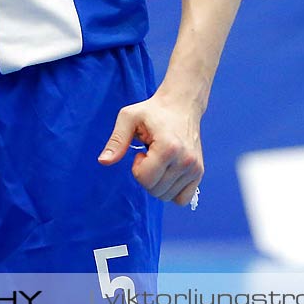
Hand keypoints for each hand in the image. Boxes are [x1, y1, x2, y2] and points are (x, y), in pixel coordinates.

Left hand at [97, 91, 203, 206]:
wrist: (181, 105)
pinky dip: (172, 191)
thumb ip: (116, 141)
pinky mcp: (199, 172)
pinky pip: (182, 199)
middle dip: (146, 176)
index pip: (145, 179)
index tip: (142, 151)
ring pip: (167, 197)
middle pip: (155, 190)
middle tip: (150, 155)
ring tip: (161, 160)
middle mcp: (185, 160)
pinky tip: (169, 172)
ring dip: (158, 183)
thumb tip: (103, 161)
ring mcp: (195, 168)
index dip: (137, 167)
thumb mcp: (129, 118)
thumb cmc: (152, 111)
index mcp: (168, 147)